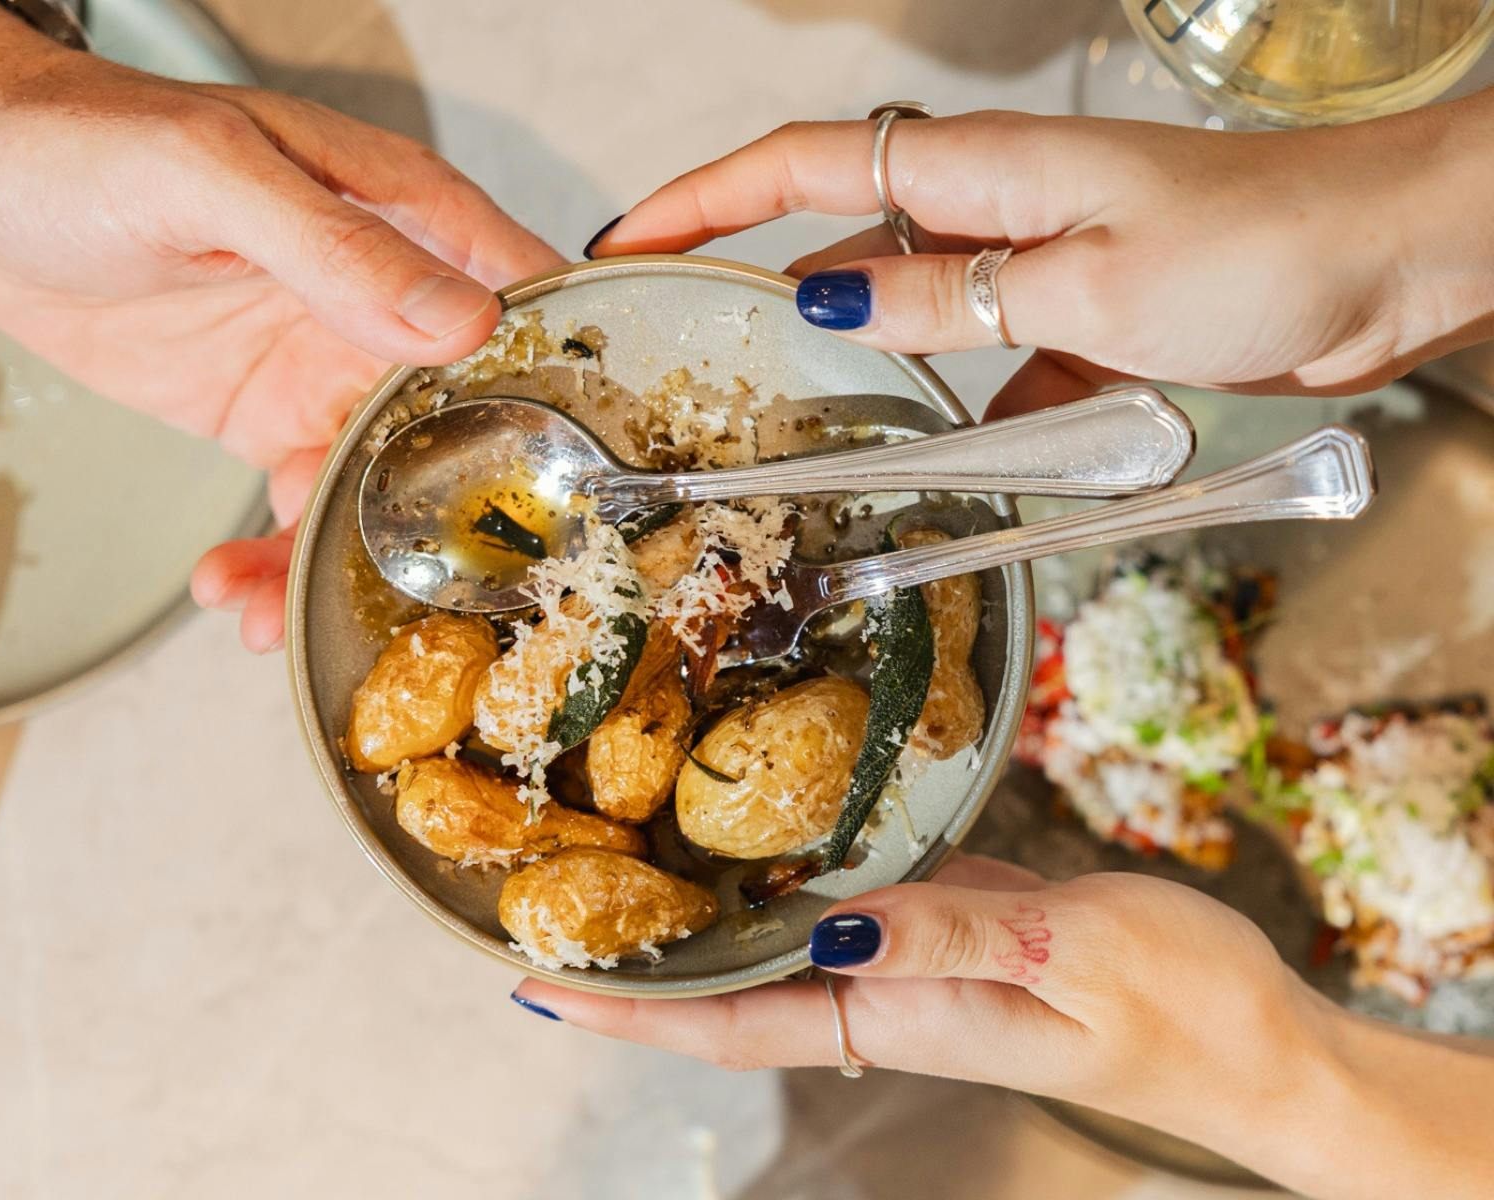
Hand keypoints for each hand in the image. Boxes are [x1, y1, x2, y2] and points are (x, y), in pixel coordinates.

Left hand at [0, 0, 562, 649]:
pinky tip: (231, 586)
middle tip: (419, 597)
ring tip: (268, 611)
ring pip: (383, 484)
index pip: (525, 307)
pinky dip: (273, 557)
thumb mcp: (213, 177)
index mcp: (410, 222)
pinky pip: (300, 502)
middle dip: (451, 522)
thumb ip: (335, 246)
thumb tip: (460, 321)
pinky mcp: (272, 418)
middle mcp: (388, 304)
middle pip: (470, 426)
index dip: (564, 395)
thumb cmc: (91, 142)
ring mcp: (332, 368)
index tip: (572, 489)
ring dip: (339, 559)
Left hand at [512, 856, 1493, 1199]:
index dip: (631, 1012)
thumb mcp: (1072, 957)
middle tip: (546, 899)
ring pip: (780, 936)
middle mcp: (888, 991)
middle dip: (638, 959)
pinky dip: (793, 865)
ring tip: (619, 852)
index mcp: (901, 1016)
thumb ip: (952, 938)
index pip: (730, 1026)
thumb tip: (831, 924)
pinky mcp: (952, 921)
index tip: (539, 986)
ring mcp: (917, 958)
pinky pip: (849, 893)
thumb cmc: (1182, 1010)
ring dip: (701, 909)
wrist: (1255, 1038)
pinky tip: (759, 819)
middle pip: (731, 988)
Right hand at [589, 97, 1493, 417]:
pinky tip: (940, 467)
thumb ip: (953, 297)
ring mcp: (1029, 261)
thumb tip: (827, 296)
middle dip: (748, 272)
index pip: (802, 163)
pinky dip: (955, 411)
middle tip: (677, 340)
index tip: (630, 241)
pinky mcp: (1070, 316)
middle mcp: (989, 207)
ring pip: (905, 307)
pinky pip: (982, 363)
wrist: (1386, 259)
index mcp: (979, 171)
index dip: (705, 200)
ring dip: (852, 359)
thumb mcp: (1087, 281)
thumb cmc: (1258, 244)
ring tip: (785, 422)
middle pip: (835, 226)